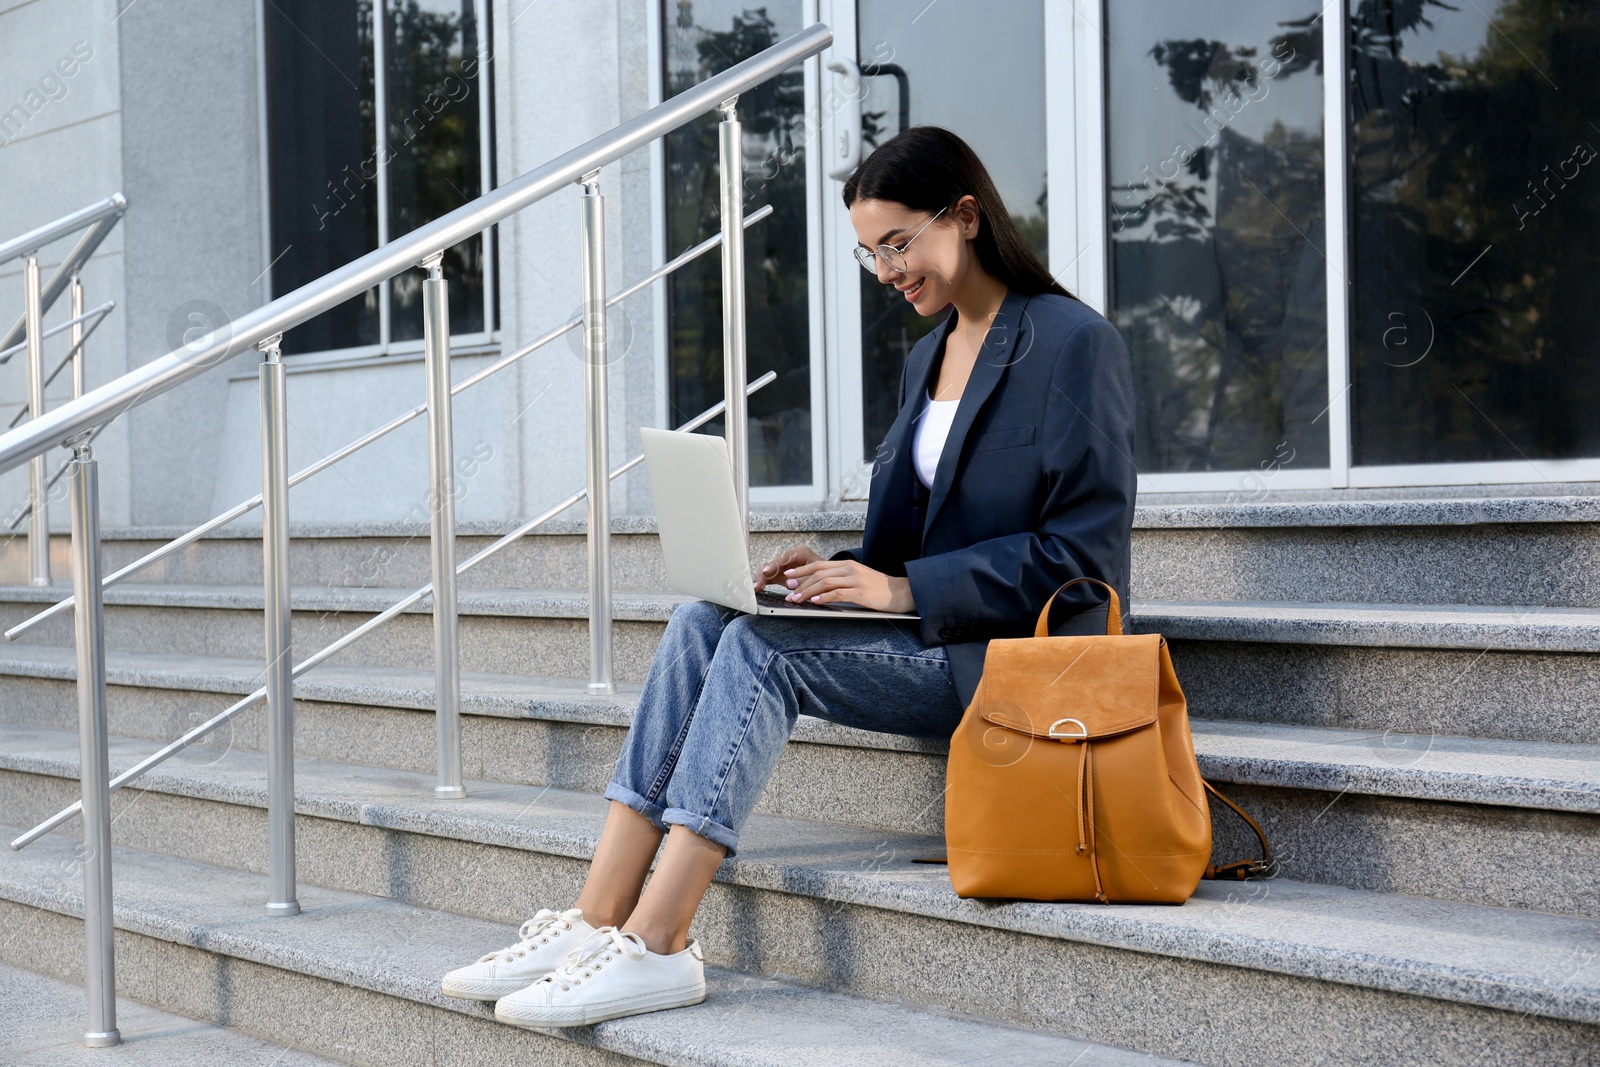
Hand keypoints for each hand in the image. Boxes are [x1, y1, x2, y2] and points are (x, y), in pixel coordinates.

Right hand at [753, 544, 822, 592]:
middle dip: (764, 574)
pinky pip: (770, 577)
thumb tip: (789, 583)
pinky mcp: (781, 574)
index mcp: (801, 552)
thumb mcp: (818, 576)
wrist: (827, 577)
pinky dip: (764, 582)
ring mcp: (785, 565)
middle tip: (757, 584)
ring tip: (755, 587)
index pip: (785, 557)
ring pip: (770, 570)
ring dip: (762, 579)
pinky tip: (757, 588)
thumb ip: (805, 580)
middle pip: (774, 564)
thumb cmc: (825, 574)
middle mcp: (791, 557)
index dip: (775, 565)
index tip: (767, 571)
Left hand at [775, 557, 915, 613]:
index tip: (789, 576)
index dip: (802, 570)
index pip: (819, 565)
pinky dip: (824, 598)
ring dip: (808, 592)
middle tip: (788, 591)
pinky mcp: (861, 592)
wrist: (902, 592)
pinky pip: (838, 593)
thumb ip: (841, 580)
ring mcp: (856, 580)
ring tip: (796, 599)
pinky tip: (815, 602)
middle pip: (818, 573)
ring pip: (825, 583)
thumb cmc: (879, 589)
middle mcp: (850, 569)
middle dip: (801, 582)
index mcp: (848, 565)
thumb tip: (819, 589)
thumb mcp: (858, 579)